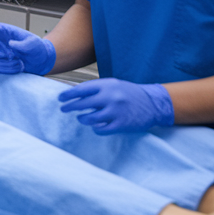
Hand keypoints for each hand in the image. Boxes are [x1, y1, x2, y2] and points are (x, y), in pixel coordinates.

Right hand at [0, 23, 55, 75]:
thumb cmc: (37, 48)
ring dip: (4, 64)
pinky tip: (17, 67)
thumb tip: (10, 43)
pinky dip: (6, 70)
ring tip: (19, 63)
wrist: (40, 62)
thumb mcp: (34, 43)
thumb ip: (24, 43)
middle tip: (13, 56)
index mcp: (5, 31)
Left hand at [58, 78, 173, 134]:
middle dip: (70, 107)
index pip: (82, 89)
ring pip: (90, 119)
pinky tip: (96, 126)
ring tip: (82, 118)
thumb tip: (74, 93)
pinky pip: (100, 130)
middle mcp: (111, 97)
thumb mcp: (113, 85)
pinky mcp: (121, 124)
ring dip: (82, 119)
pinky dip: (95, 128)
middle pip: (82, 104)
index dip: (68, 94)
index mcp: (107, 85)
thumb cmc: (128, 93)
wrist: (153, 103)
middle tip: (63, 109)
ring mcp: (116, 111)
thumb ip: (96, 88)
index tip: (60, 98)